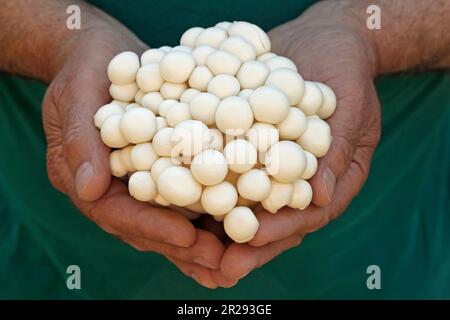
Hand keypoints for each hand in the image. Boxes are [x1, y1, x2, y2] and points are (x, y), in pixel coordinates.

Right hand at [42, 28, 223, 288]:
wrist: (102, 55)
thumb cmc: (86, 68)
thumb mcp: (76, 95)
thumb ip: (80, 142)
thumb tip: (88, 191)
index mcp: (82, 178)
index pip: (116, 212)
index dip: (151, 226)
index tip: (187, 237)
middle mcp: (111, 189)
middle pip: (146, 226)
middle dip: (183, 246)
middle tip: (222, 261)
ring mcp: (136, 182)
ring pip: (167, 218)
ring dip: (200, 240)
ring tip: (236, 256)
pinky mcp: (160, 170)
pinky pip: (183, 196)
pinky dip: (207, 211)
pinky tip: (236, 222)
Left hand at [211, 3, 380, 286]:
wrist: (319, 41)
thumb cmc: (344, 68)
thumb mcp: (352, 104)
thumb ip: (339, 149)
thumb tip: (322, 196)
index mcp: (328, 180)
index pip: (307, 214)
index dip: (281, 229)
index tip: (252, 239)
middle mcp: (294, 180)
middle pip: (272, 220)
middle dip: (245, 245)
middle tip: (218, 269)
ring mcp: (268, 166)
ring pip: (244, 203)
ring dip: (220, 227)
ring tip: (192, 252)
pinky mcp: (244, 147)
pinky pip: (225, 170)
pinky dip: (205, 186)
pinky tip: (178, 198)